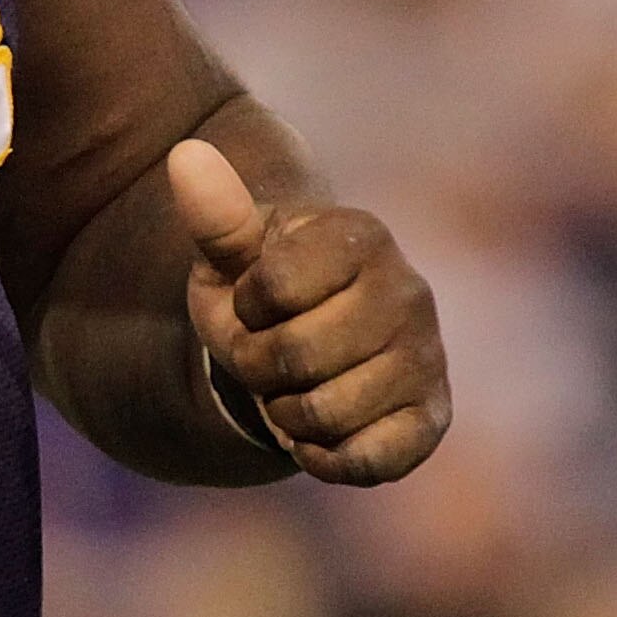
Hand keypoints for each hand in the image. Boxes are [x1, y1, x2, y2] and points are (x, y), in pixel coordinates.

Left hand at [169, 140, 449, 486]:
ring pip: (326, 414)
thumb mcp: (232, 257)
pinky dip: (324, 457)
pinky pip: (368, 460)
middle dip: (258, 367)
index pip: (273, 287)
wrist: (305, 348)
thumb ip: (215, 215)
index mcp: (361, 236)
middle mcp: (409, 291)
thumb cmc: (262, 294)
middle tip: (269, 355)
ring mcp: (427, 358)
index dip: (246, 307)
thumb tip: (185, 156)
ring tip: (296, 388)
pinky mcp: (431, 419)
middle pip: (295, 356)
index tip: (258, 300)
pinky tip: (319, 433)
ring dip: (286, 413)